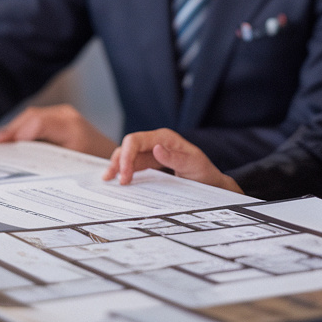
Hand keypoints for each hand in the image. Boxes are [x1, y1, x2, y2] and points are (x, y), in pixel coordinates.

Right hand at [0, 104, 117, 157]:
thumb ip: (48, 160)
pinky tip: (15, 138)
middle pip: (32, 117)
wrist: (112, 155)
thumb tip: (23, 158)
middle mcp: (66, 115)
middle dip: (13, 129)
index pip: (38, 123)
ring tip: (2, 142)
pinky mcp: (62, 116)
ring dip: (17, 127)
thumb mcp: (71, 165)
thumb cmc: (94, 163)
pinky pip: (39, 117)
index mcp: (70, 127)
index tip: (4, 145)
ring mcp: (64, 113)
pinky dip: (25, 127)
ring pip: (33, 116)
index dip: (19, 133)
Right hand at [103, 128, 241, 192]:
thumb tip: (155, 148)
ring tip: (109, 179)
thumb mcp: (193, 165)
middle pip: (128, 146)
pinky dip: (124, 170)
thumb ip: (174, 158)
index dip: (126, 156)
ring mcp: (152, 152)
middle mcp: (156, 142)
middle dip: (118, 161)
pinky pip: (133, 164)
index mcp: (165, 138)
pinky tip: (118, 179)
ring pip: (128, 154)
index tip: (125, 176)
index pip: (136, 140)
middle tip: (114, 181)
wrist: (212, 184)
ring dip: (117, 165)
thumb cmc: (205, 173)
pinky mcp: (151, 163)